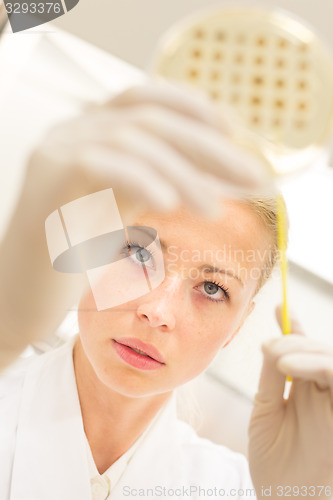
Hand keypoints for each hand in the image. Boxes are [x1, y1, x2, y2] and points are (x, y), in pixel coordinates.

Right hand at [0, 81, 269, 368]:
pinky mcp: (49, 175)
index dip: (197, 111)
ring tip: (216, 211)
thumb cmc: (78, 253)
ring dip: (185, 174)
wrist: (24, 291)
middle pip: (152, 118)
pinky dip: (142, 179)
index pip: (151, 101)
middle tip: (254, 178)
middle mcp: (75, 129)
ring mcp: (58, 147)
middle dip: (210, 147)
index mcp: (94, 131)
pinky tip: (171, 203)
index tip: (237, 138)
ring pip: (134, 139)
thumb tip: (222, 175)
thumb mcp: (129, 206)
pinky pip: (102, 162)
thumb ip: (163, 181)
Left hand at [249, 307, 332, 498]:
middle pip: (320, 350)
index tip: (279, 307)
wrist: (282, 498)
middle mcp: (322, 391)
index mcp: (304, 388)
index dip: (294, 326)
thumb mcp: (265, 410)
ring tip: (279, 358)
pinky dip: (321, 366)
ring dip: (308, 352)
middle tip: (270, 347)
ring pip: (331, 360)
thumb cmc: (274, 459)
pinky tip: (292, 365)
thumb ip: (272, 376)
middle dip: (296, 340)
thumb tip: (271, 342)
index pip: (303, 349)